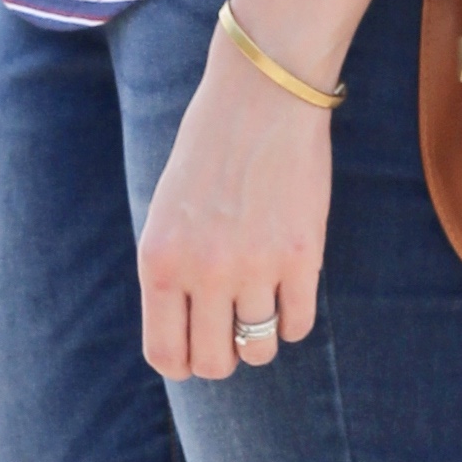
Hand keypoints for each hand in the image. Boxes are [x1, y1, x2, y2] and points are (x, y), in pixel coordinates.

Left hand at [138, 35, 331, 379]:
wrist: (260, 98)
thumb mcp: (167, 214)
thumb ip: (173, 273)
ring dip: (261, 337)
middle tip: (232, 333)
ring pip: (260, 347)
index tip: (197, 348)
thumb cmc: (208, 151)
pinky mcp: (301, 256)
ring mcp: (255, 266)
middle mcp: (203, 271)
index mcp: (160, 261)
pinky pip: (299, 324)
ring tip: (262, 306)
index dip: (184, 362)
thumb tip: (188, 335)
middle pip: (215, 363)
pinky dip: (293, 319)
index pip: (165, 353)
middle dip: (224, 357)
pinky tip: (289, 293)